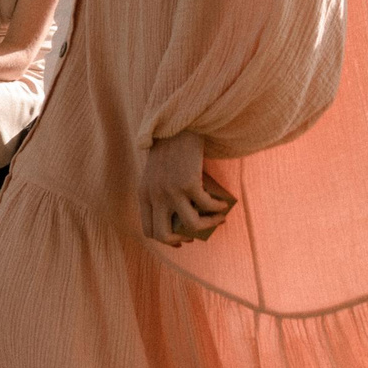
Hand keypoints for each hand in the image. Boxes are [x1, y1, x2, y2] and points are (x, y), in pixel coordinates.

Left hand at [138, 130, 235, 245]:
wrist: (176, 126)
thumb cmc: (169, 150)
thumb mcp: (156, 176)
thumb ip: (160, 195)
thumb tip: (182, 219)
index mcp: (144, 195)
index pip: (149, 230)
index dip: (166, 240)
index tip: (181, 239)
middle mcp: (154, 196)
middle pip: (164, 235)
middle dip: (183, 240)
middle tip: (196, 236)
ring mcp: (171, 191)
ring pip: (191, 225)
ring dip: (208, 225)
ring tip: (219, 218)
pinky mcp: (188, 183)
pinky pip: (207, 206)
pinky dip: (218, 208)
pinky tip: (224, 204)